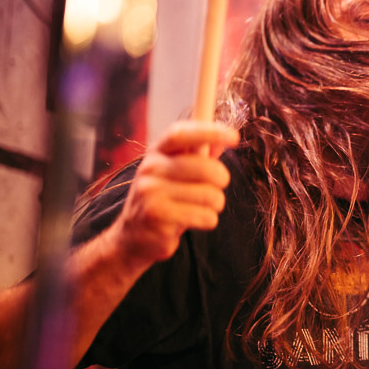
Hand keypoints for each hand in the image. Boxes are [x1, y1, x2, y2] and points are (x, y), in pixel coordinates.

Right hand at [109, 121, 239, 268]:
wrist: (134, 236)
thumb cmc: (165, 198)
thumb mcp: (178, 171)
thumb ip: (201, 154)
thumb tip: (229, 136)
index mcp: (157, 152)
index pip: (181, 134)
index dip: (209, 132)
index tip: (235, 137)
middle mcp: (150, 169)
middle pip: (205, 168)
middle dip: (222, 179)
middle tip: (217, 187)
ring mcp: (150, 192)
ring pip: (210, 195)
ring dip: (215, 204)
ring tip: (201, 207)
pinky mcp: (156, 216)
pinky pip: (205, 216)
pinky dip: (208, 220)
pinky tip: (193, 221)